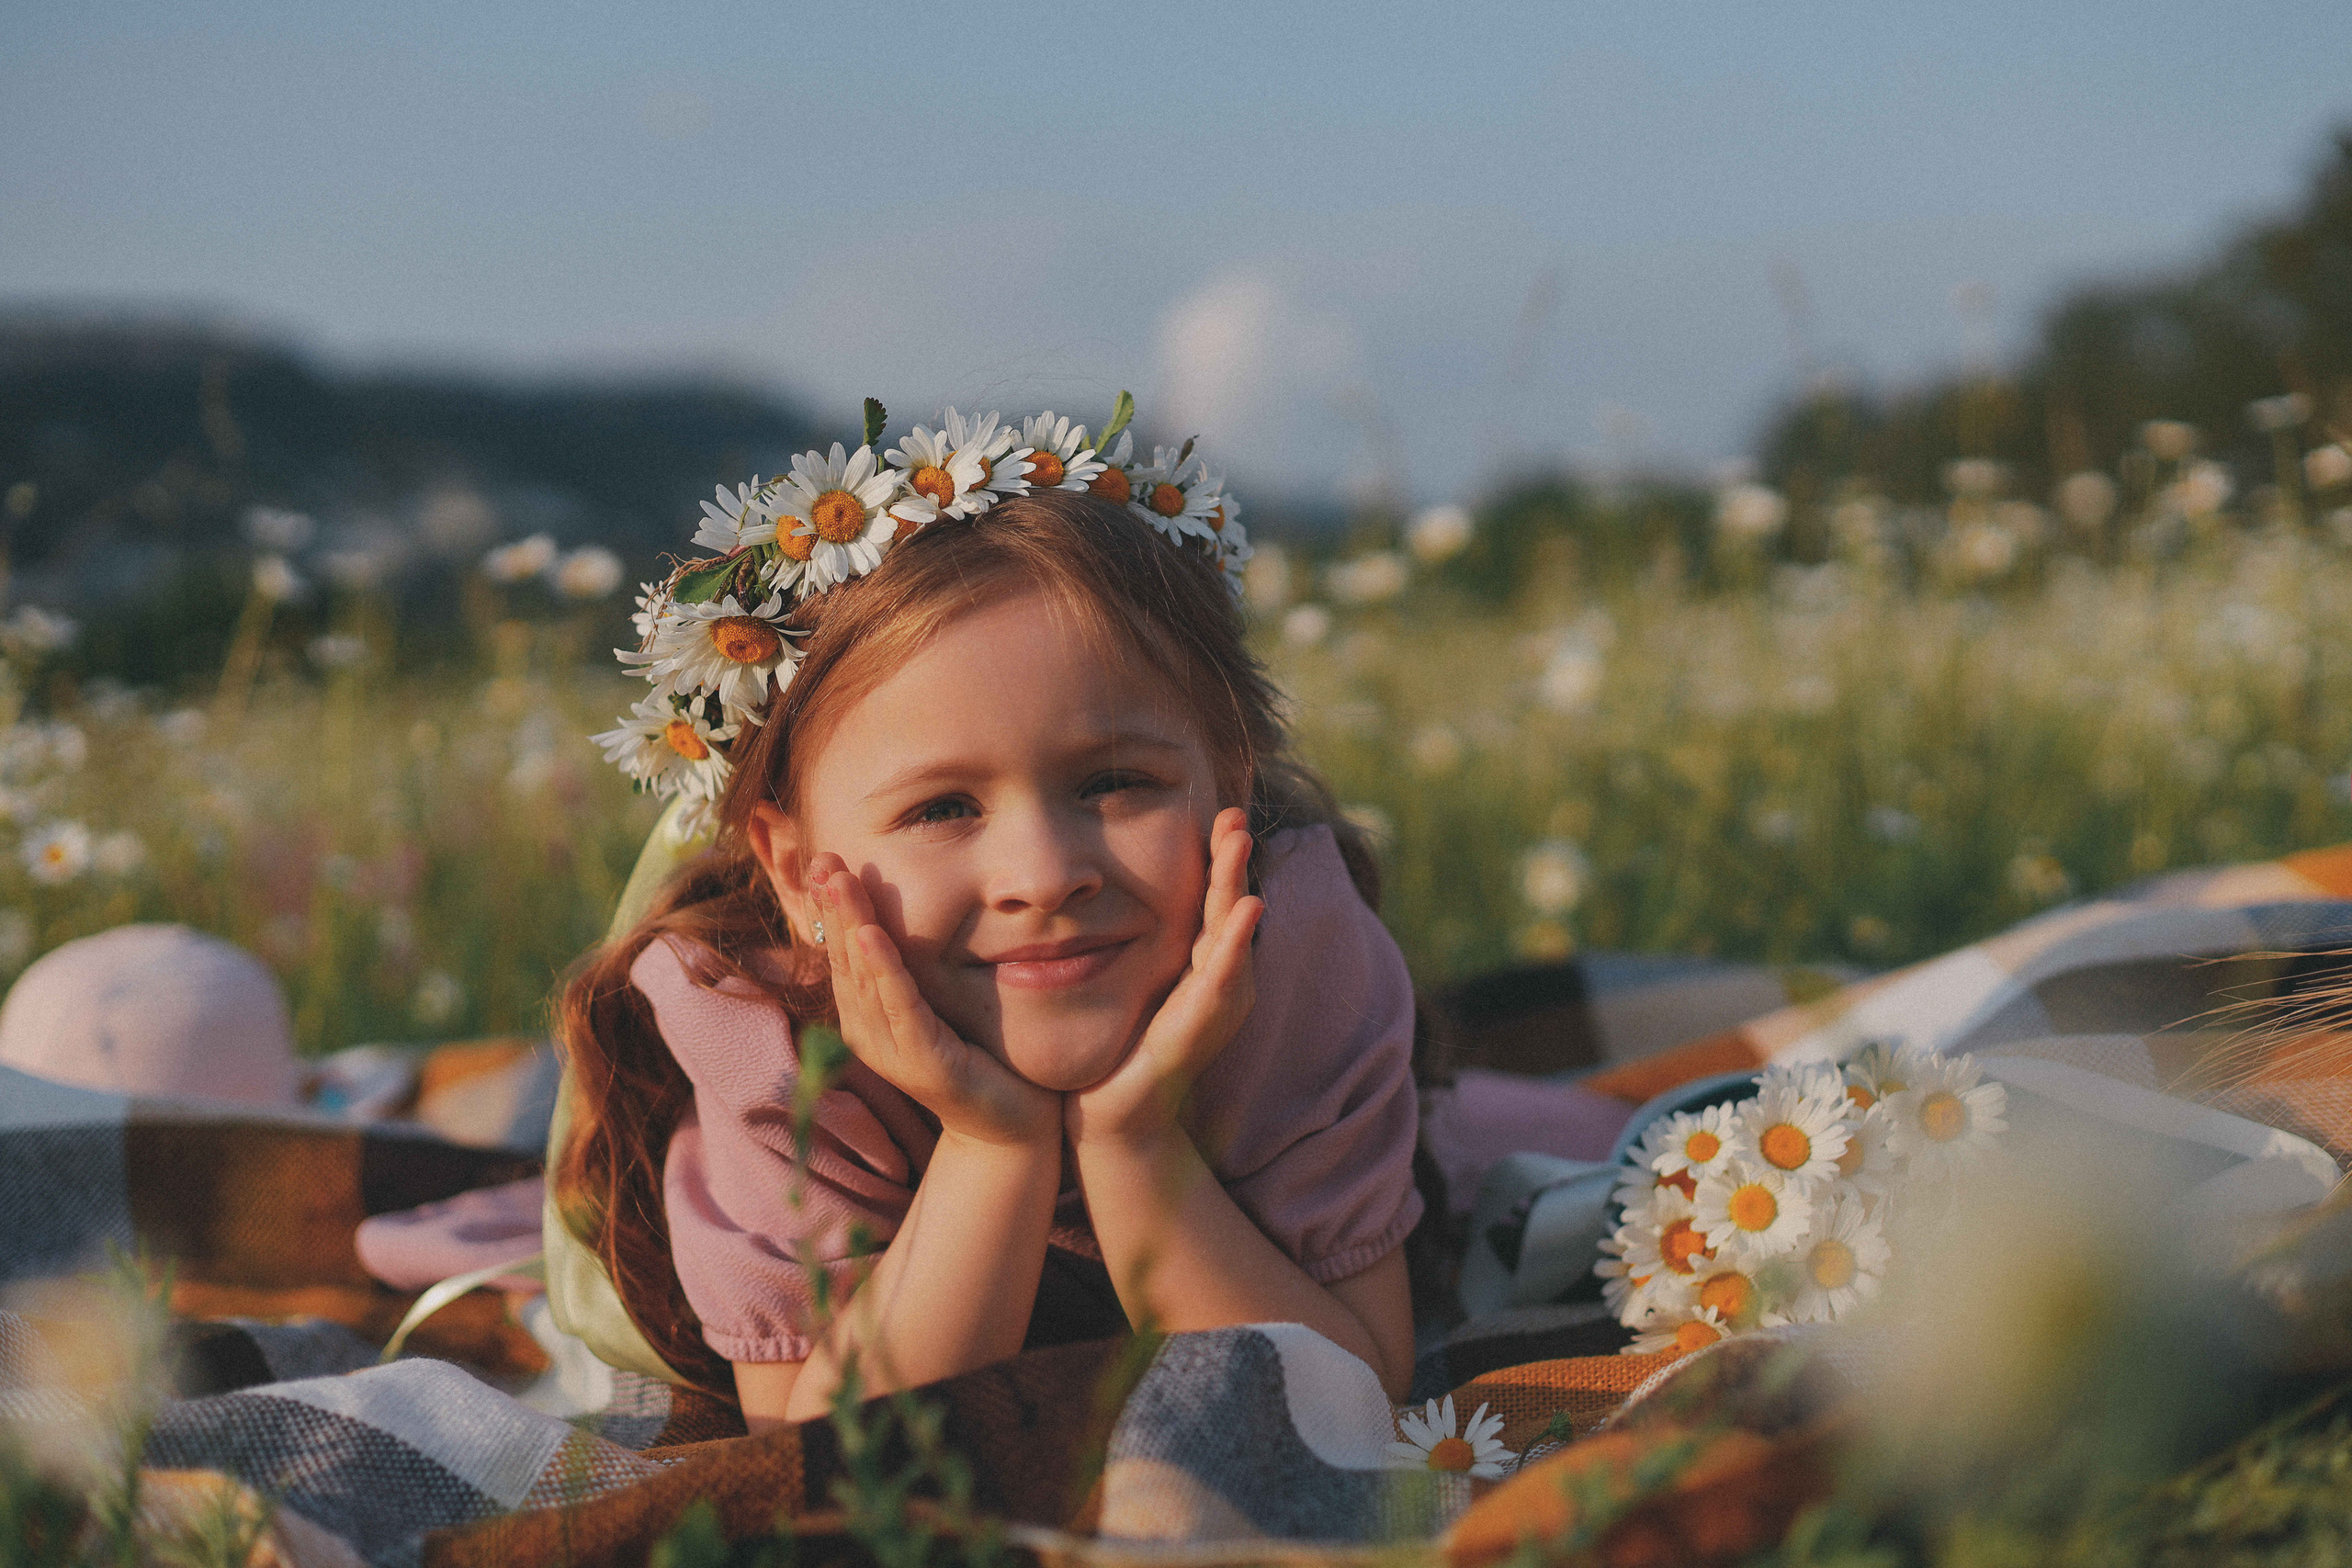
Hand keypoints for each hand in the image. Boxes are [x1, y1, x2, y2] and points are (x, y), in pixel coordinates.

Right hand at [808, 855, 1061, 1146]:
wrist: (1010, 1124)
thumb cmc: (978, 1057)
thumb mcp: (939, 1002)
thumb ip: (914, 968)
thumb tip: (900, 913)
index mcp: (868, 1017)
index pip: (844, 952)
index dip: (832, 907)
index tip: (825, 860)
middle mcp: (869, 1033)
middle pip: (845, 958)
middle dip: (833, 906)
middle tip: (823, 857)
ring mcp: (892, 1050)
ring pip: (865, 977)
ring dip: (851, 925)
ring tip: (840, 882)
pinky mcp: (923, 1062)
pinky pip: (900, 1007)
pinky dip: (884, 969)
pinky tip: (872, 936)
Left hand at [1065, 808, 1261, 1149]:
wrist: (1115, 1118)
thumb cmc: (1122, 1048)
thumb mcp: (1132, 982)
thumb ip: (1132, 941)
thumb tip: (1097, 888)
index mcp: (1203, 967)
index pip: (1214, 902)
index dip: (1219, 859)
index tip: (1220, 813)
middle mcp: (1219, 982)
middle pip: (1229, 909)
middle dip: (1232, 861)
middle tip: (1234, 815)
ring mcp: (1215, 1005)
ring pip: (1231, 934)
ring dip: (1236, 885)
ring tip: (1240, 843)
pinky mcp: (1201, 1026)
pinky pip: (1221, 977)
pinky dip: (1236, 941)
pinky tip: (1247, 909)